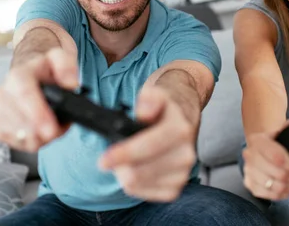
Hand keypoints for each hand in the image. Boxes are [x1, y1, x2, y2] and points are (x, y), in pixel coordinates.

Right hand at [0, 48, 78, 151]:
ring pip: (21, 136)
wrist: (31, 71)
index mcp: (18, 75)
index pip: (24, 95)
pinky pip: (17, 143)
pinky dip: (33, 142)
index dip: (37, 115)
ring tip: (53, 124)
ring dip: (42, 137)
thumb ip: (67, 67)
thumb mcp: (61, 57)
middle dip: (46, 131)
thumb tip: (71, 84)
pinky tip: (41, 131)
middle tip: (62, 125)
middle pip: (23, 122)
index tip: (51, 130)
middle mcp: (3, 93)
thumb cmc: (45, 69)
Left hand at [98, 86, 195, 201]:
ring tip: (123, 160)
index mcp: (180, 130)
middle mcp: (185, 154)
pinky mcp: (176, 187)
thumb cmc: (165, 107)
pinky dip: (134, 185)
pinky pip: (145, 194)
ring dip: (125, 174)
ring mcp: (183, 173)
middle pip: (140, 173)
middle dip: (119, 166)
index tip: (103, 161)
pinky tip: (133, 170)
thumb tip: (144, 113)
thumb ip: (149, 99)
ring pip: (139, 185)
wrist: (184, 115)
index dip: (123, 155)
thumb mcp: (157, 92)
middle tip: (110, 157)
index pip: (148, 147)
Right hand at [242, 119, 288, 199]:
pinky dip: (283, 193)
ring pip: (277, 187)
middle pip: (280, 174)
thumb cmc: (274, 144)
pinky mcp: (250, 185)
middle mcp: (250, 156)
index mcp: (258, 141)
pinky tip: (286, 185)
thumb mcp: (281, 132)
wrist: (259, 150)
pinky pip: (271, 195)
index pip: (278, 157)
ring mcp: (248, 171)